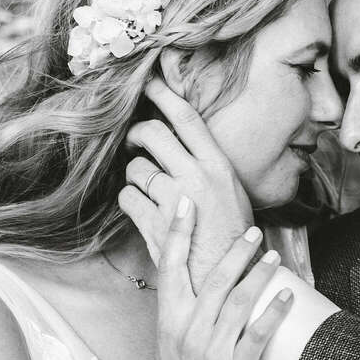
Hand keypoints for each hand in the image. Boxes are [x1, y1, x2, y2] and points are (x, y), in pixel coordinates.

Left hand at [121, 77, 252, 286]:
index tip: (149, 81)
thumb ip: (206, 164)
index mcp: (219, 166)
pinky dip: (131, 201)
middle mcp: (197, 178)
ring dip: (136, 176)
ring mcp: (175, 201)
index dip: (164, 94)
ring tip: (149, 189)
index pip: (187, 118)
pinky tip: (144, 210)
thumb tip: (176, 140)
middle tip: (135, 142)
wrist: (228, 278)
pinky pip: (128, 198)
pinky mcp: (155, 225)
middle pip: (151, 134)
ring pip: (136, 168)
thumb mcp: (231, 190)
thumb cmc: (232, 234)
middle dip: (136, 134)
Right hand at [153, 196, 292, 359]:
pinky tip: (287, 297)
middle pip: (214, 278)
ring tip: (274, 256)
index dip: (177, 232)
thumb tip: (199, 276)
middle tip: (253, 231)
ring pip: (239, 301)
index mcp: (169, 321)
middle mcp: (187, 331)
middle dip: (235, 251)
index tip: (185, 203)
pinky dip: (273, 312)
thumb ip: (184, 310)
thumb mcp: (171, 343)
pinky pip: (258, 334)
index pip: (170, 267)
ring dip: (259, 274)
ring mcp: (211, 352)